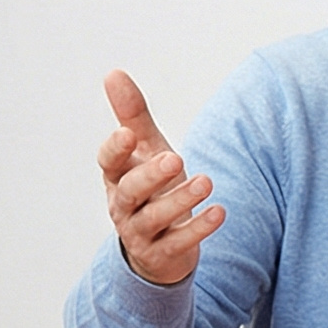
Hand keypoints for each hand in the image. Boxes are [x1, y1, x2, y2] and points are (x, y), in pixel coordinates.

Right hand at [98, 69, 224, 285]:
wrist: (159, 247)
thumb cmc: (153, 189)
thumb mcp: (146, 151)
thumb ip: (133, 116)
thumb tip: (113, 73)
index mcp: (117, 177)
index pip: (108, 163)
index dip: (115, 150)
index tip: (128, 134)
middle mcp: (124, 206)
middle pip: (129, 192)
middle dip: (150, 175)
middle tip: (175, 158)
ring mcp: (140, 233)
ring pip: (153, 219)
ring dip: (179, 200)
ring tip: (207, 181)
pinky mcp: (162, 255)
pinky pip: (177, 244)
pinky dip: (197, 229)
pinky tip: (219, 212)